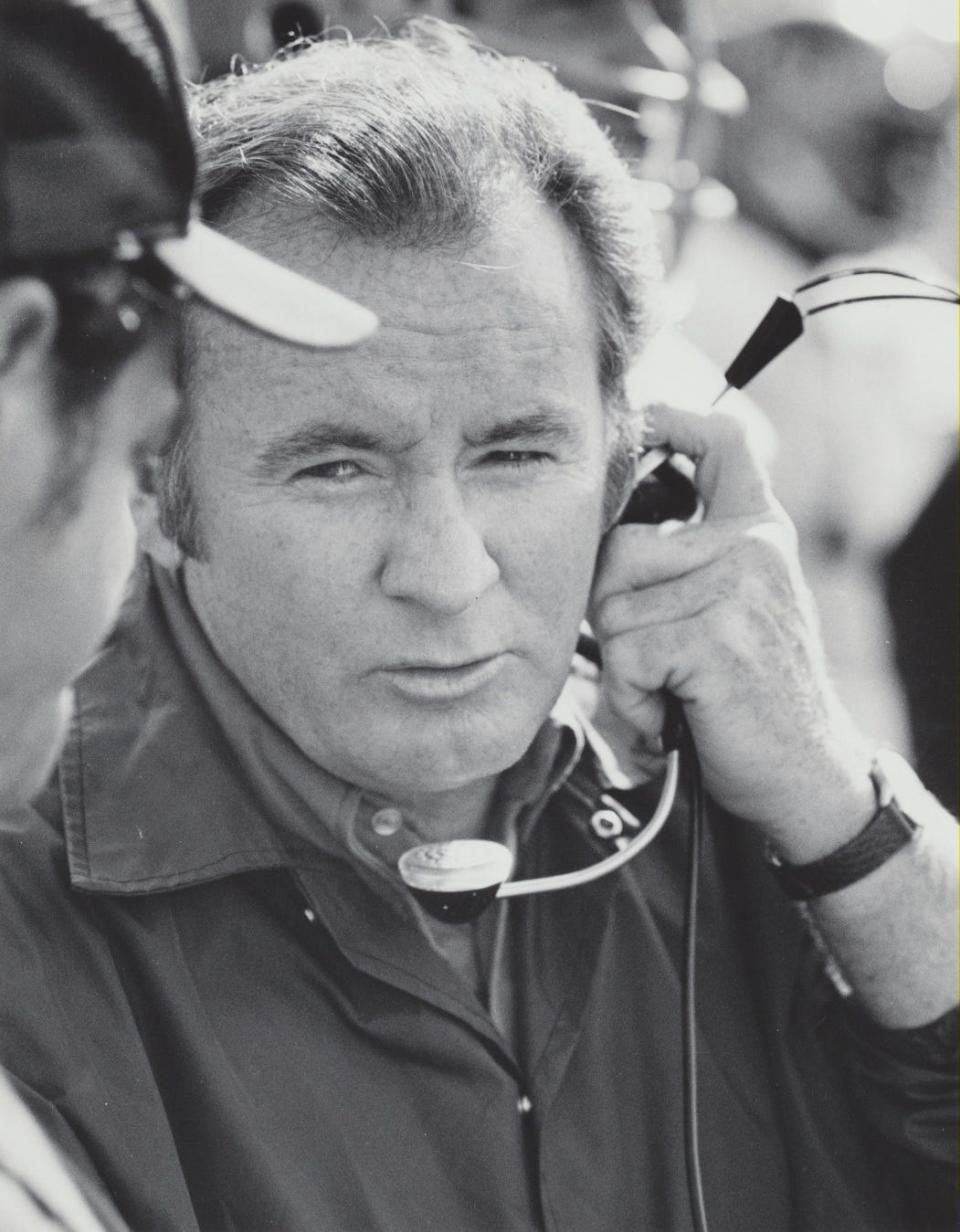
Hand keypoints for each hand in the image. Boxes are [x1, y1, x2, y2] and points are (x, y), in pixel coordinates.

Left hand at [590, 403, 873, 851]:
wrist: (805, 772)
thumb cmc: (749, 693)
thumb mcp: (734, 606)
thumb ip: (690, 560)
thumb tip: (603, 528)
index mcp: (758, 530)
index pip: (722, 441)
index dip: (670, 420)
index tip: (635, 423)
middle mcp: (752, 545)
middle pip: (618, 547)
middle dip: (613, 614)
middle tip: (655, 664)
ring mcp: (736, 587)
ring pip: (612, 607)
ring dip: (622, 667)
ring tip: (669, 691)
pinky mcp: (714, 636)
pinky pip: (624, 654)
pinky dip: (632, 697)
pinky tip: (671, 714)